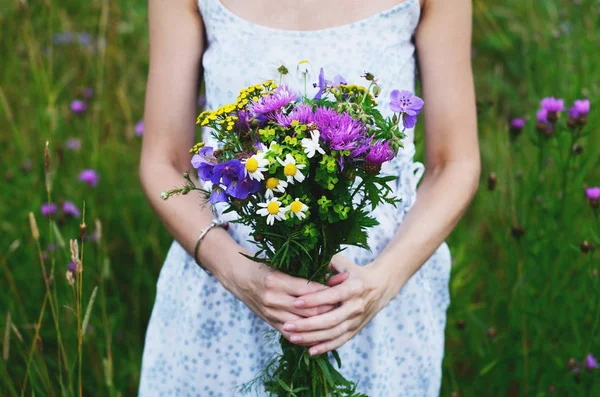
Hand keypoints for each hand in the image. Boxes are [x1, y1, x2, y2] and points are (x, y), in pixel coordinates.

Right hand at [226, 252, 348, 340]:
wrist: (239, 278)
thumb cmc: (264, 267)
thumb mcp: (282, 264)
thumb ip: (304, 271)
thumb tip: (332, 273)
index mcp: (277, 280)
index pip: (309, 289)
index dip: (329, 290)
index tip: (344, 286)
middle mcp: (273, 299)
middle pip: (309, 310)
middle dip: (330, 308)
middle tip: (346, 305)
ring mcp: (271, 313)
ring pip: (303, 324)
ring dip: (321, 323)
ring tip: (339, 319)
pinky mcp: (270, 322)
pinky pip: (292, 334)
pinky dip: (307, 334)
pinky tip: (321, 333)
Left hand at [281, 254, 393, 355]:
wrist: (380, 286)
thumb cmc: (353, 271)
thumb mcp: (342, 263)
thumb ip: (324, 263)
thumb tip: (304, 263)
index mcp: (354, 287)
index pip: (332, 296)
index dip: (314, 300)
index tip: (295, 302)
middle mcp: (357, 305)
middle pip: (331, 319)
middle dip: (308, 324)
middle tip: (287, 325)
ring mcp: (357, 320)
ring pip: (333, 333)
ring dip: (312, 337)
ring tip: (292, 337)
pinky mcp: (356, 330)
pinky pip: (339, 341)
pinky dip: (325, 347)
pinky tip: (309, 351)